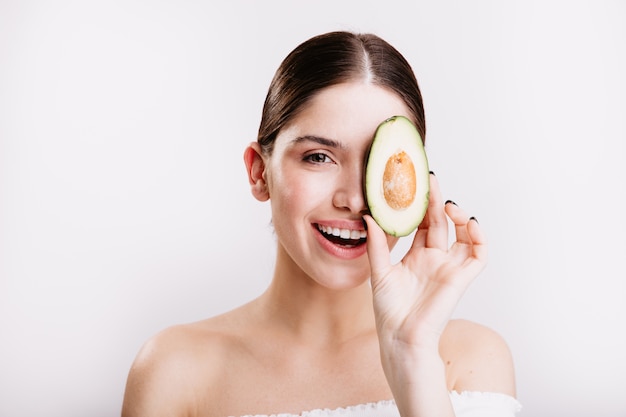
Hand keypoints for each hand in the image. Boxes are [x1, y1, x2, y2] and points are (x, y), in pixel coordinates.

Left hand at [364, 173, 486, 350]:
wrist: (400, 338)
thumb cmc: (389, 311)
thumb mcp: (379, 271)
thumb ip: (376, 244)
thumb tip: (368, 216)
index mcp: (416, 256)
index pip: (422, 223)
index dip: (421, 205)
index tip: (415, 185)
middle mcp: (434, 259)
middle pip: (441, 224)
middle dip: (437, 201)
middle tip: (430, 180)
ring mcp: (449, 268)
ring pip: (463, 236)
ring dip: (460, 217)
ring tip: (448, 204)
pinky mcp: (460, 279)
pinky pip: (478, 255)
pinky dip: (479, 238)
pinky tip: (468, 222)